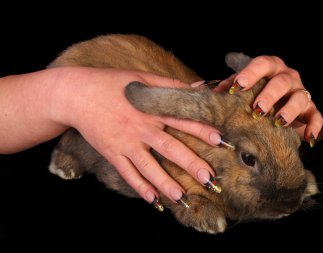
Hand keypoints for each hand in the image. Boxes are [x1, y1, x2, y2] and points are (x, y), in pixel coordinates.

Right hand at [51, 67, 220, 204]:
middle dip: (192, 164)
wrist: (75, 94)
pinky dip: (139, 187)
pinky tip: (152, 200)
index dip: (203, 130)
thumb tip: (199, 87)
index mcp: (152, 109)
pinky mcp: (112, 153)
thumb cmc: (112, 83)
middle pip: (170, 148)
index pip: (183, 121)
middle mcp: (141, 128)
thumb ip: (170, 85)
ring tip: (183, 198)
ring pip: (149, 167)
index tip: (222, 142)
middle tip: (211, 180)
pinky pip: (127, 173)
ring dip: (166, 183)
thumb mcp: (142, 78)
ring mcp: (125, 143)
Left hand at [216, 55, 322, 144]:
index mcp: (270, 68)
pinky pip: (316, 117)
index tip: (238, 86)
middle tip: (257, 109)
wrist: (281, 103)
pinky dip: (314, 127)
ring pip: (300, 98)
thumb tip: (208, 92)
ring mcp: (301, 93)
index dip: (250, 73)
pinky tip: (309, 138)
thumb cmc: (258, 92)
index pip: (262, 64)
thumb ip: (229, 86)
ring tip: (278, 122)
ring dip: (290, 110)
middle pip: (281, 82)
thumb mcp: (244, 87)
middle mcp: (288, 77)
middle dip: (269, 95)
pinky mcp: (311, 110)